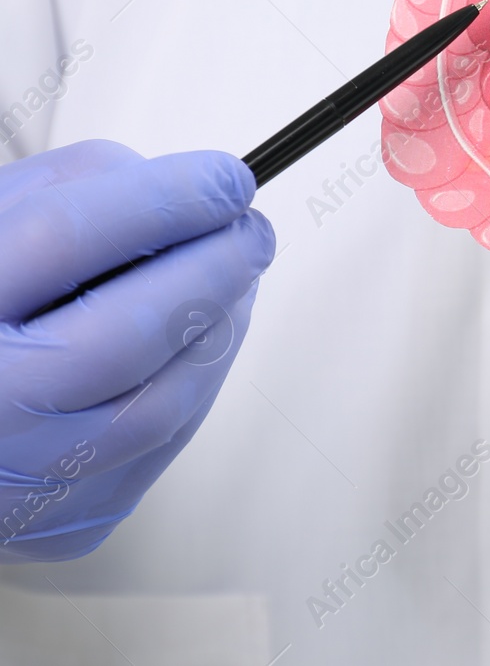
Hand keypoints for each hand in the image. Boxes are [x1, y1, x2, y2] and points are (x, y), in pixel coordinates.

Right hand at [0, 141, 273, 561]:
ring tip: (232, 278)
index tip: (227, 178)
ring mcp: (21, 480)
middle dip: (218, 266)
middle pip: (135, 328)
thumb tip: (189, 191)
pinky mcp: (64, 525)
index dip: (170, 198)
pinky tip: (198, 340)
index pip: (70, 235)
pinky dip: (194, 383)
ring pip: (169, 399)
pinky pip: (162, 446)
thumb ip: (72, 190)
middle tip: (252, 230)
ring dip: (221, 328)